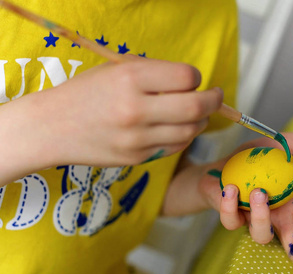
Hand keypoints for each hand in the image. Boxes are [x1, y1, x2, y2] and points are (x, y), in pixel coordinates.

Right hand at [7, 56, 222, 168]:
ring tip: (197, 114)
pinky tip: (176, 129)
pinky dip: (183, 137)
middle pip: (196, 107)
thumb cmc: (85, 93)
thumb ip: (154, 75)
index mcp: (130, 78)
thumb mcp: (116, 71)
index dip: (196, 78)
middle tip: (216, 97)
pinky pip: (173, 147)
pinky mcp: (136, 158)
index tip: (195, 80)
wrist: (50, 128)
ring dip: (201, 121)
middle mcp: (135, 109)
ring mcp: (136, 138)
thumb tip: (192, 82)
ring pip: (190, 131)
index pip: (187, 77)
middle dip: (214, 101)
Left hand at [201, 127, 292, 266]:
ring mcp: (253, 219)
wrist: (221, 166)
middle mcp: (276, 215)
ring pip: (262, 235)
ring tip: (259, 193)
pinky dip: (231, 206)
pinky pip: (231, 220)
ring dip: (262, 216)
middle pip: (292, 242)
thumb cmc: (253, 160)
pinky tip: (231, 189)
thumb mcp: (279, 145)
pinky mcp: (231, 218)